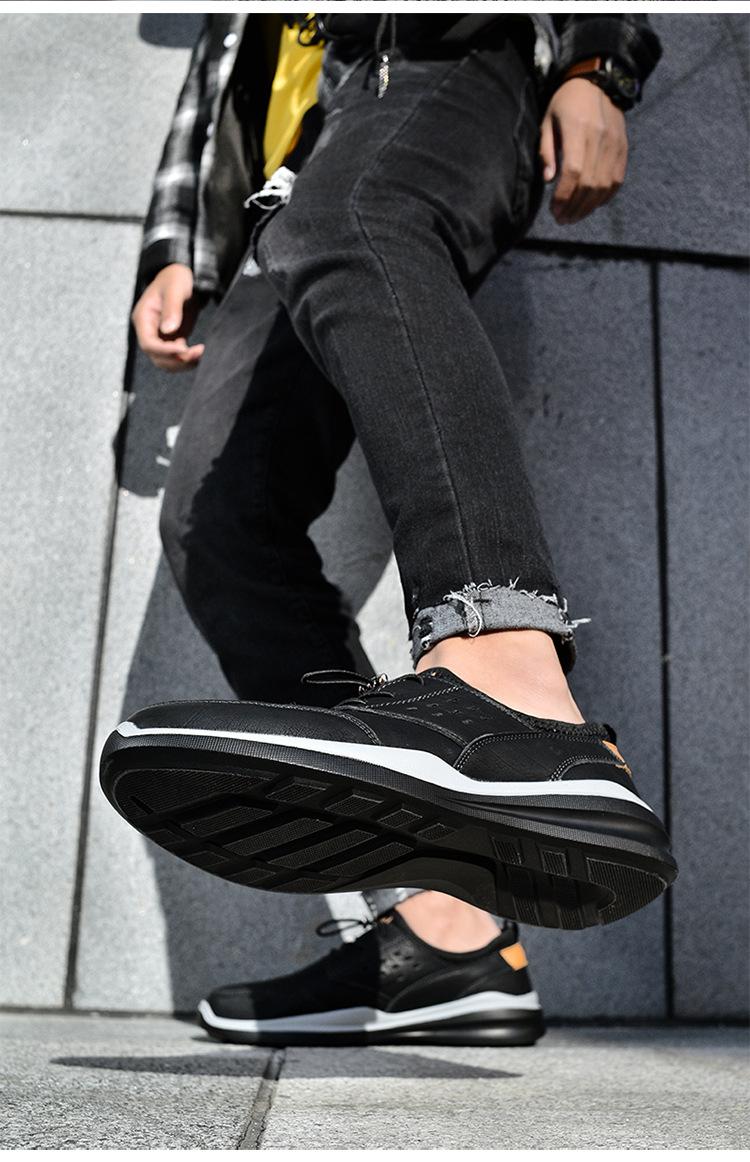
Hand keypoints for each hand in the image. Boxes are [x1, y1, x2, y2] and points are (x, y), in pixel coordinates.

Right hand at [131, 263, 204, 371]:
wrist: (183, 277)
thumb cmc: (175, 278)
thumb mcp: (175, 288)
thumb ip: (172, 308)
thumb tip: (168, 329)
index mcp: (143, 318)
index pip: (148, 343)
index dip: (164, 350)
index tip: (184, 349)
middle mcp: (149, 330)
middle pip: (157, 357)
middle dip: (176, 360)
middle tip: (197, 353)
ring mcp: (160, 336)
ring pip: (167, 361)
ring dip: (183, 363)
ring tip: (200, 353)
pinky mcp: (172, 339)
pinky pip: (177, 357)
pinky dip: (188, 359)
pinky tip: (200, 353)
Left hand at [539, 78, 627, 225]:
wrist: (598, 82)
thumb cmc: (565, 103)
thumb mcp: (547, 122)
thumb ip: (547, 151)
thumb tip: (548, 181)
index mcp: (578, 129)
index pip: (573, 171)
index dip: (564, 195)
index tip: (554, 210)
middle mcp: (600, 137)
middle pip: (589, 183)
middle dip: (574, 207)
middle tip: (561, 219)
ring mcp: (615, 144)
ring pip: (604, 186)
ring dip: (588, 207)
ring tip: (573, 216)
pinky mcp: (623, 149)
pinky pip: (616, 180)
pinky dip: (604, 197)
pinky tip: (590, 205)